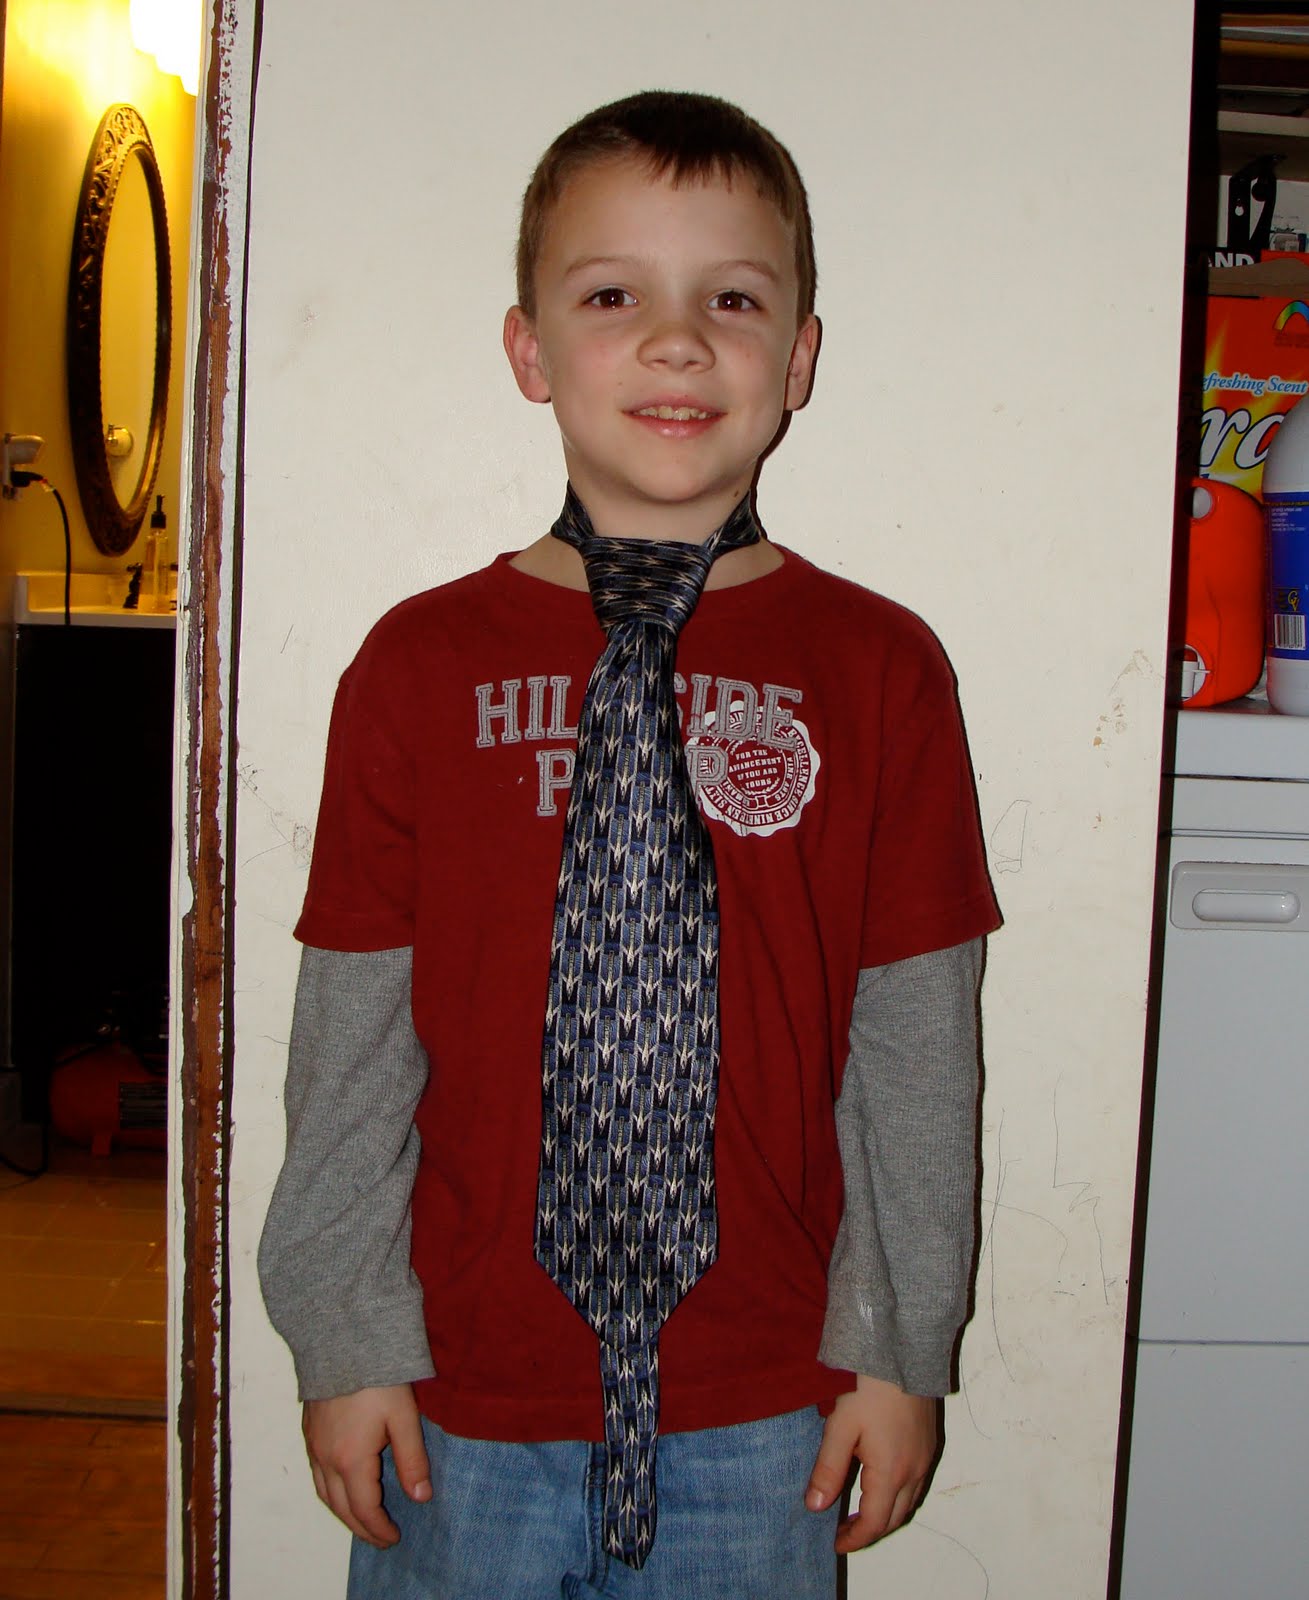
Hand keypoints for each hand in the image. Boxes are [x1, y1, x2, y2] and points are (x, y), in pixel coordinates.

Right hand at [302, 1384, 430, 1547]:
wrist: (341, 1342)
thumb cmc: (377, 1378)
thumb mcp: (404, 1417)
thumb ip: (412, 1459)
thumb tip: (421, 1497)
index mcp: (351, 1460)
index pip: (364, 1509)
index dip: (379, 1529)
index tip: (394, 1537)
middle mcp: (326, 1460)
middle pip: (341, 1508)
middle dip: (361, 1529)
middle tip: (380, 1539)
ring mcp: (314, 1447)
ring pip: (324, 1494)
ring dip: (343, 1514)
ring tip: (363, 1521)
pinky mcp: (308, 1433)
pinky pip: (316, 1476)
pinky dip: (330, 1493)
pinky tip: (342, 1488)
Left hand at [805, 1374, 938, 1553]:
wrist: (902, 1348)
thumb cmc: (867, 1386)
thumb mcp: (840, 1425)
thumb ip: (828, 1468)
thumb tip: (816, 1507)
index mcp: (892, 1472)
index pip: (875, 1522)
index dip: (855, 1538)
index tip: (835, 1543)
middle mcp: (915, 1469)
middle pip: (895, 1517)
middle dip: (871, 1530)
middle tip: (844, 1530)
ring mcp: (925, 1454)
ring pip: (909, 1500)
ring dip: (886, 1512)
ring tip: (858, 1509)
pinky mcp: (928, 1439)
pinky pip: (916, 1481)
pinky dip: (898, 1493)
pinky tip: (879, 1479)